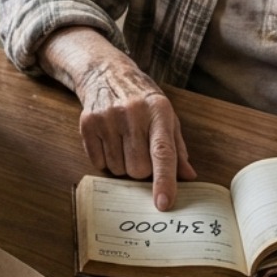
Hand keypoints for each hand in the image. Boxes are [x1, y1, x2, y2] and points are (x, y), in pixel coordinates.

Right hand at [38, 28, 195, 210]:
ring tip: (123, 143)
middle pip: (138, 168)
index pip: (162, 153)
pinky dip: (105, 160)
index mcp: (158, 111)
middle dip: (142, 170)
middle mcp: (132, 114)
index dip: (164, 181)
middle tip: (141, 152)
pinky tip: (109, 141)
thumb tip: (188, 177)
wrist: (106, 72)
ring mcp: (107, 118)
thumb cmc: (142, 98)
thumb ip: (177, 148)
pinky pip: (98, 163)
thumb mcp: (166, 116)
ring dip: (123, 165)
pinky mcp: (87, 123)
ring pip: (117, 169)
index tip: (163, 203)